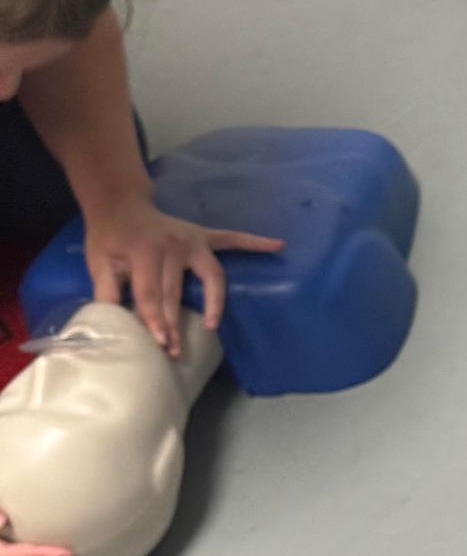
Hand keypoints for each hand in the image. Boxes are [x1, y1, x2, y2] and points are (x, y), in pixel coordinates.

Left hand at [83, 197, 282, 352]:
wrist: (120, 205)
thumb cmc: (109, 237)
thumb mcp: (99, 263)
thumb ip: (106, 293)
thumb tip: (111, 326)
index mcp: (145, 250)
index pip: (152, 291)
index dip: (154, 319)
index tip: (160, 343)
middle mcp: (174, 244)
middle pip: (177, 290)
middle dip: (175, 322)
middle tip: (176, 351)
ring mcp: (193, 239)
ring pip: (211, 274)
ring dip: (213, 301)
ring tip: (212, 324)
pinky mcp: (204, 236)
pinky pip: (233, 239)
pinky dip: (255, 242)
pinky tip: (278, 245)